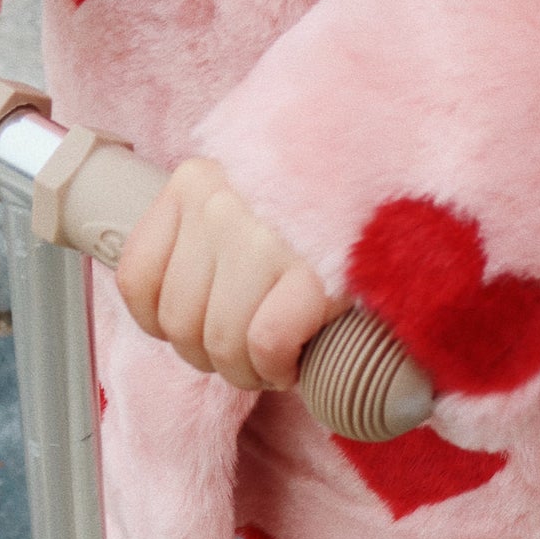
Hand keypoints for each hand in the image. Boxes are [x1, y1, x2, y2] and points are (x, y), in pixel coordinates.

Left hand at [116, 158, 338, 390]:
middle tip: (251, 355)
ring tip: (276, 361)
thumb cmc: (321, 201)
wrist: (403, 168)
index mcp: (194, 182)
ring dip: (248, 371)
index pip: (136, 278)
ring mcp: (262, 236)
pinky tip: (296, 362)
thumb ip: (206, 237)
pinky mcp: (311, 271)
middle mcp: (219, 202)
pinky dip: (278, 368)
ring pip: (221, 342)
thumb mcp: (247, 197)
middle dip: (213, 357)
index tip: (202, 330)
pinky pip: (266, 345)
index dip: (163, 324)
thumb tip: (178, 316)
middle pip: (180, 323)